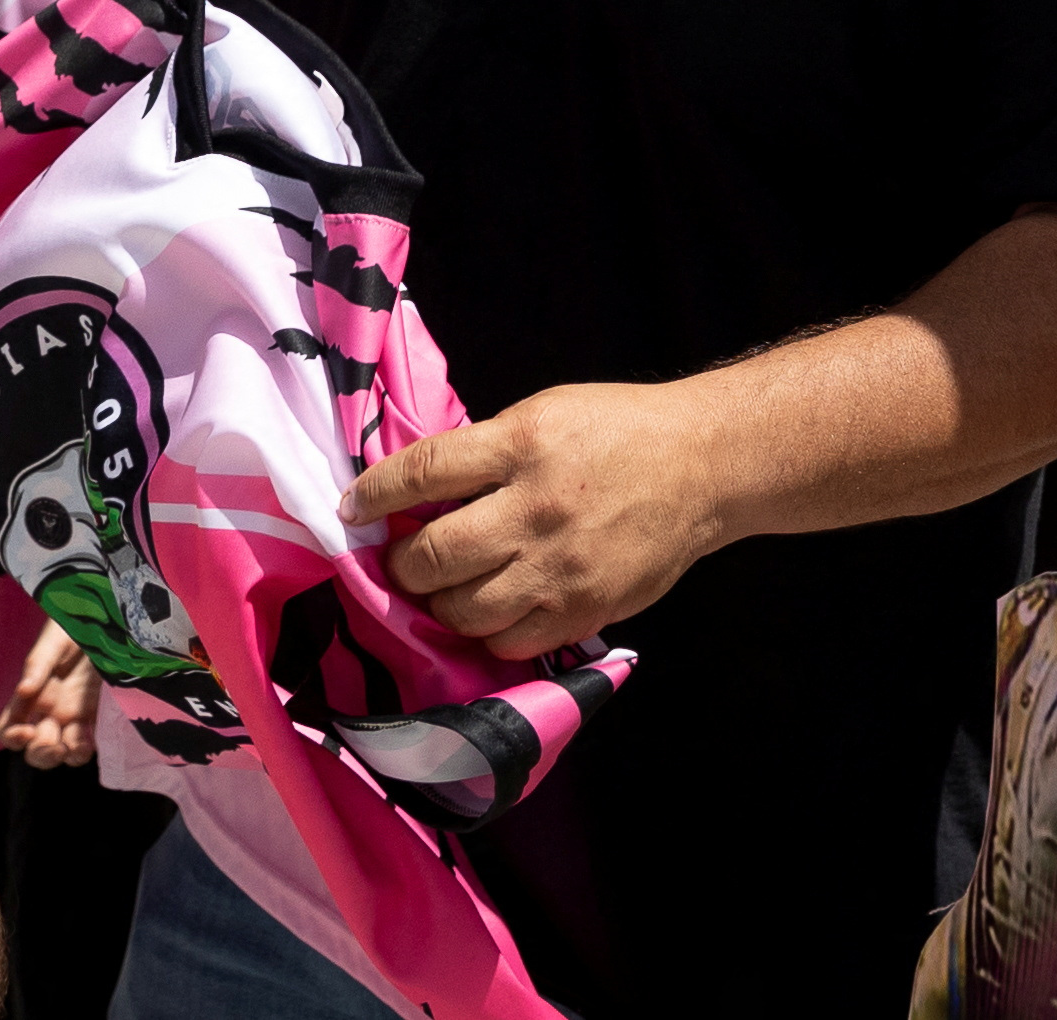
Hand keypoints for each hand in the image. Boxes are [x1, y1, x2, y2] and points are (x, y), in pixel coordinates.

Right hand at [0, 621, 99, 768]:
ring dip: (66, 756)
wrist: (110, 615)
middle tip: (55, 744)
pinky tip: (94, 741)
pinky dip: (87, 748)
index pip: (8, 728)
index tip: (27, 731)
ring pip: (63, 752)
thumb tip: (23, 690)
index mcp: (32, 694)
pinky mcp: (99, 713)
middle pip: (35, 749)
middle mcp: (50, 710)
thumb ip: (39, 663)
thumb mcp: (55, 638)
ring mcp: (75, 714)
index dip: (12, 737)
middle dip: (42, 753)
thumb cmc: (76, 623)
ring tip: (78, 746)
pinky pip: (89, 742)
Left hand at [345, 381, 724, 658]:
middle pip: (432, 557)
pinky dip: (487, 631)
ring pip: (461, 611)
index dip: (374, 494)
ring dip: (439, 603)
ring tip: (447, 587)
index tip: (352, 510)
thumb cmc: (618, 431)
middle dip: (402, 564)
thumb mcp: (545, 413)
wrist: (704, 466)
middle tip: (405, 559)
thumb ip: (484, 453)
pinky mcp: (583, 610)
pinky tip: (493, 609)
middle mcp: (536, 509)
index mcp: (523, 445)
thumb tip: (417, 495)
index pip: (423, 471)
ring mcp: (560, 568)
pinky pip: (506, 643)